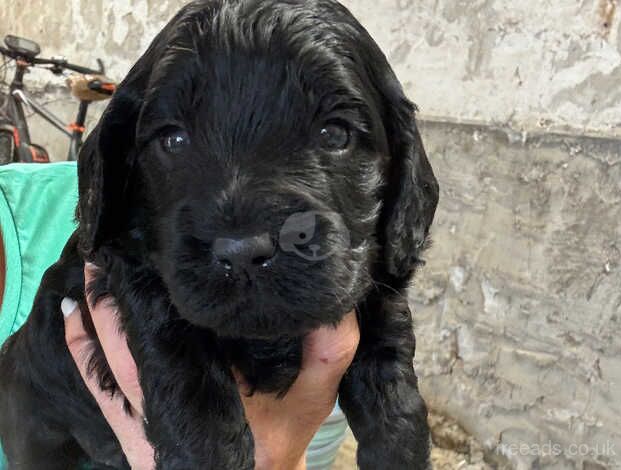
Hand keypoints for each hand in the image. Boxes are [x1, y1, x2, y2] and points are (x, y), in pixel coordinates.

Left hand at [62, 264, 359, 469]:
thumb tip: (335, 300)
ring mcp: (142, 414)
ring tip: (94, 264)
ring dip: (96, 309)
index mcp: (209, 383)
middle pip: (132, 335)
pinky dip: (78, 348)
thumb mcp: (315, 396)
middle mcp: (168, 396)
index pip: (181, 326)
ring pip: (106, 356)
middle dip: (121, 286)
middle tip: (116, 242)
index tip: (159, 240)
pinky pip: (94, 386)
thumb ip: (330, 350)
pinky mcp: (128, 429)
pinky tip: (69, 313)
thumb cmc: (281, 437)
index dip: (165, 283)